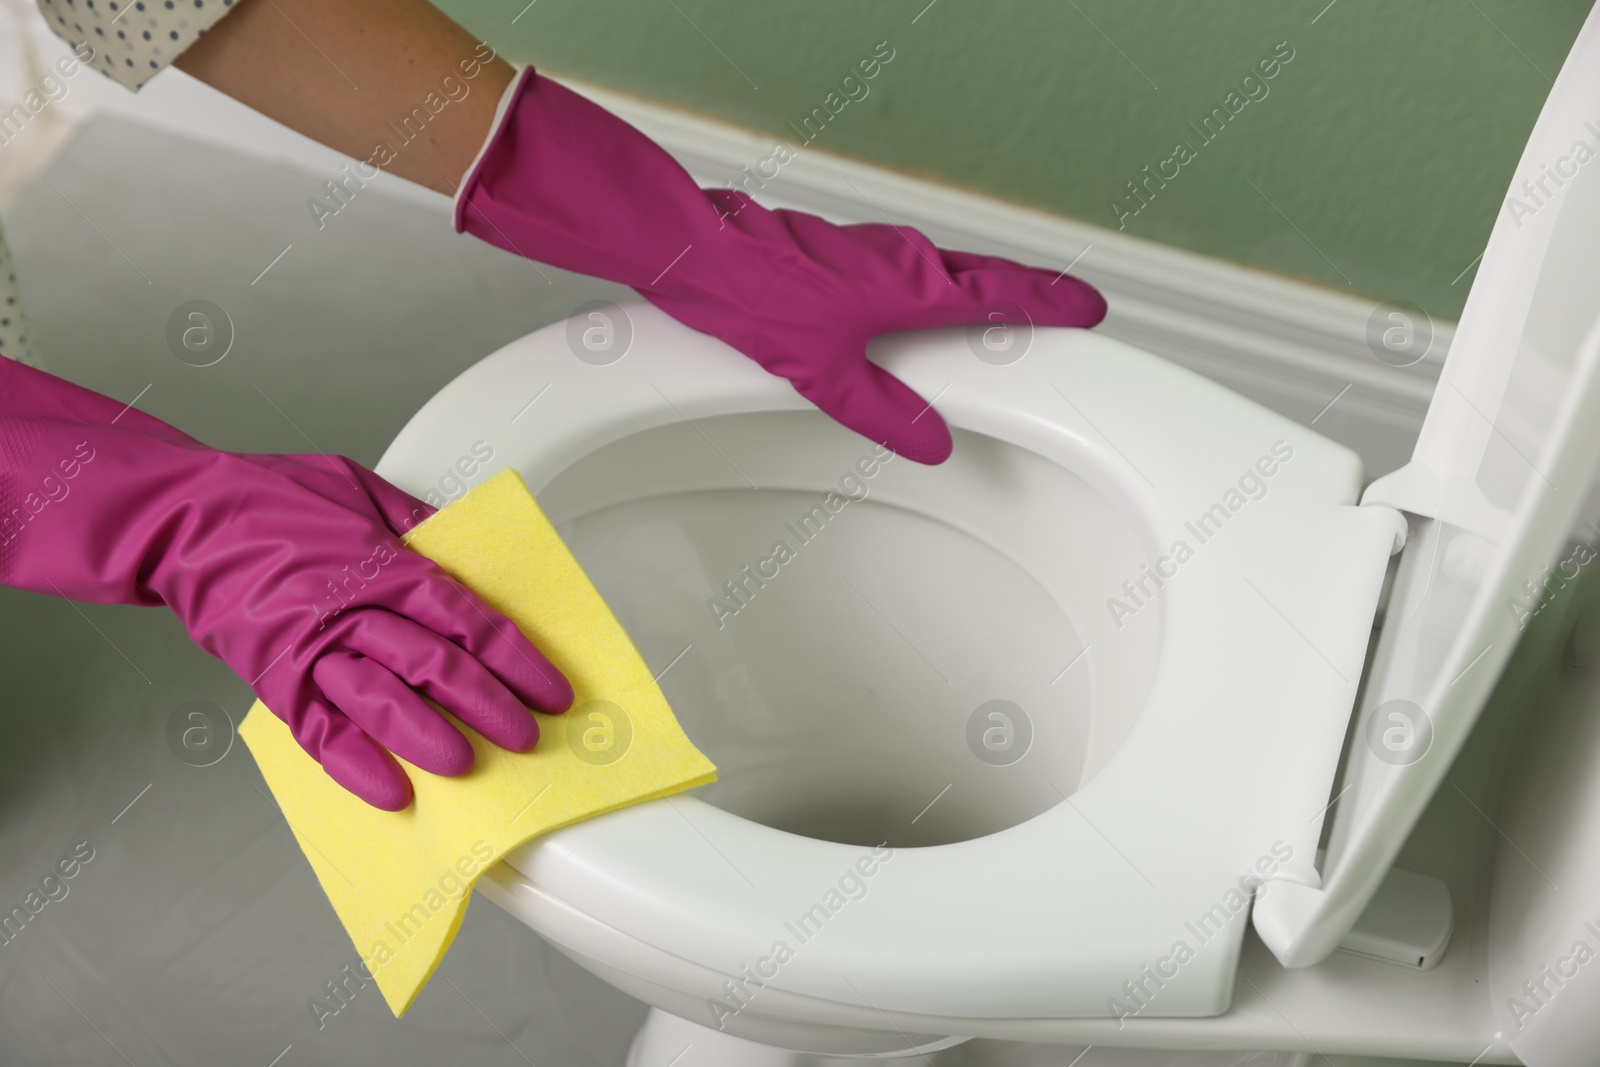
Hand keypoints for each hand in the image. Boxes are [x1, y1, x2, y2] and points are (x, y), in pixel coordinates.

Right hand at [0, 358, 571, 808]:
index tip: (554, 690)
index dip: (518, 658)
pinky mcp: (275, 678)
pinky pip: (318, 730)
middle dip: (489, 705)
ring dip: (429, 737)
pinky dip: (353, 763)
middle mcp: (355, 608)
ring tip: (468, 767)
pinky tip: (389, 792)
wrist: (183, 518)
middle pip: (437, 664)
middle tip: (528, 738)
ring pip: (383, 700)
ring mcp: (313, 647)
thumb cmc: (273, 495)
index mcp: (386, 562)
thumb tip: (466, 546)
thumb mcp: (361, 486)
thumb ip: (417, 521)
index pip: (470, 617)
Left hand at [456, 70, 1107, 463]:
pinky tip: (926, 310)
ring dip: (984, 288)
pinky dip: (940, 287)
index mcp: (913, 289)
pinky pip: (913, 270)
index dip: (1050, 303)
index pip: (1002, 296)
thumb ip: (884, 412)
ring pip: (949, 271)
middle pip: (986, 277)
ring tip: (1012, 312)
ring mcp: (876, 250)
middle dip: (1029, 294)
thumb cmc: (754, 299)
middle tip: (1068, 307)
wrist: (697, 250)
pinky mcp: (848, 253)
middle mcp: (903, 260)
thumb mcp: (824, 375)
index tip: (1090, 307)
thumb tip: (931, 441)